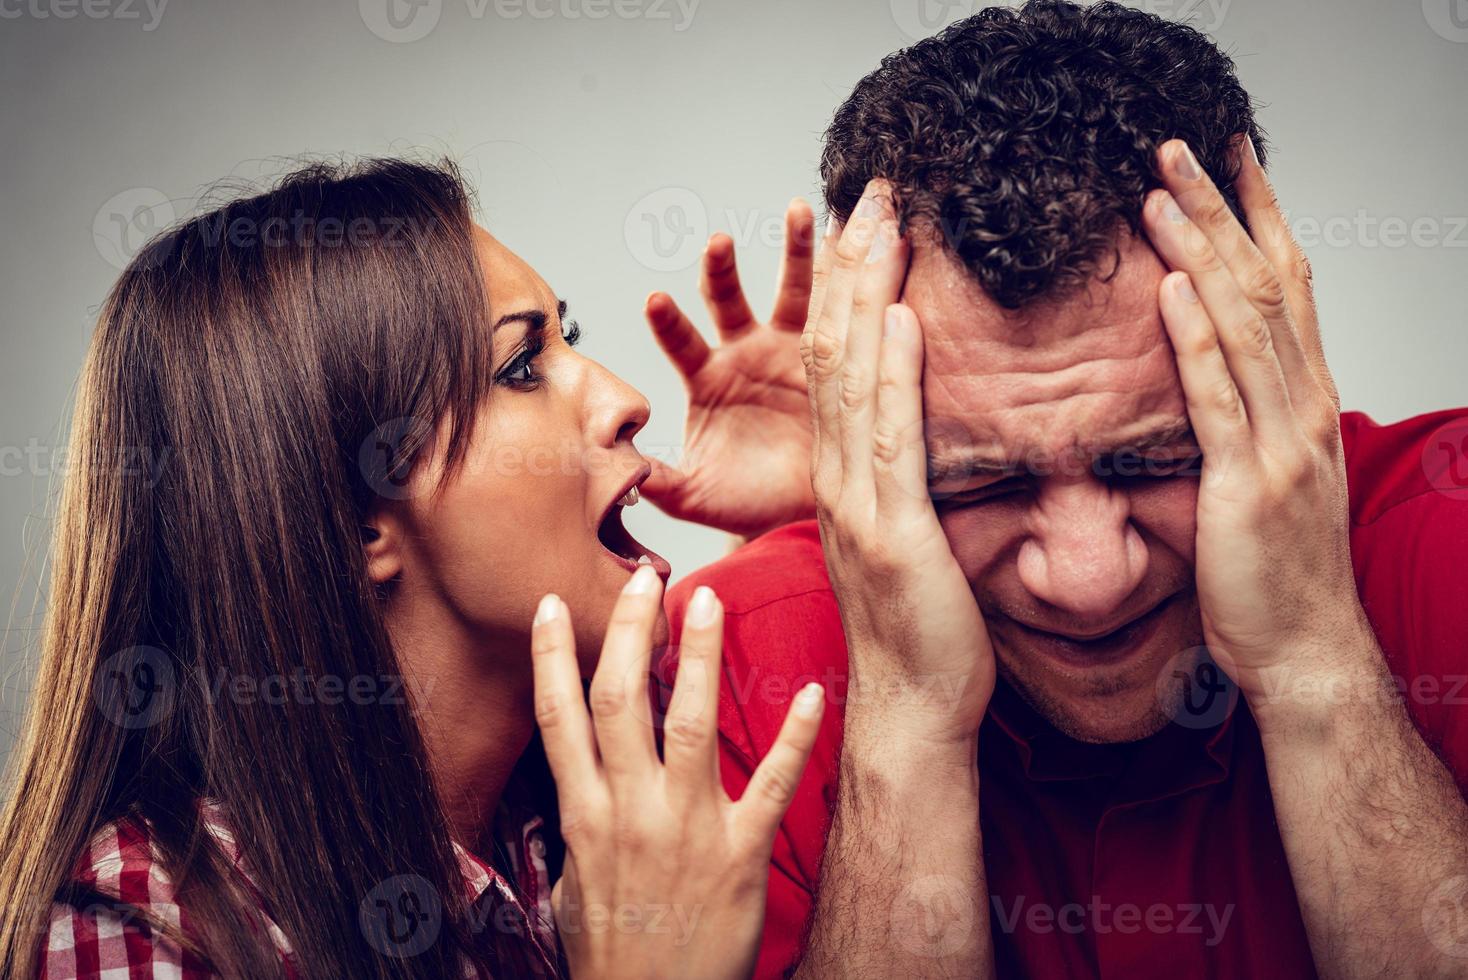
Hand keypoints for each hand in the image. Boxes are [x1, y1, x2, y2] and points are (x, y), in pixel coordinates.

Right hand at [530, 567, 823, 979]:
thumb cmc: (612, 952)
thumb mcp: (574, 882)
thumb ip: (579, 819)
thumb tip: (580, 772)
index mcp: (585, 815)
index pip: (560, 716)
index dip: (551, 654)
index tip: (551, 602)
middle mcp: (631, 810)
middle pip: (622, 699)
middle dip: (628, 629)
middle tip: (643, 576)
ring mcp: (688, 828)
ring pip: (690, 722)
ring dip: (698, 656)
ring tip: (705, 599)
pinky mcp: (742, 853)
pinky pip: (773, 783)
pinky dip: (794, 735)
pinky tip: (811, 691)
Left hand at [642, 200, 816, 537]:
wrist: (800, 510)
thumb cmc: (743, 501)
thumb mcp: (696, 496)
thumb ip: (658, 482)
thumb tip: (620, 472)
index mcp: (706, 380)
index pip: (681, 342)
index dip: (669, 322)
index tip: (656, 300)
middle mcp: (744, 353)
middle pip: (728, 300)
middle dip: (720, 270)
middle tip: (718, 242)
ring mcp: (788, 349)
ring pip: (790, 290)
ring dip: (797, 250)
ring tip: (800, 210)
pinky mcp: (832, 355)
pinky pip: (840, 311)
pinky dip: (849, 276)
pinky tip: (859, 239)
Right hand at [801, 181, 994, 749]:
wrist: (909, 707)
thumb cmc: (918, 632)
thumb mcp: (902, 543)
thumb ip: (901, 485)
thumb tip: (924, 443)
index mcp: (841, 477)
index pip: (839, 364)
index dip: (851, 291)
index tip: (871, 229)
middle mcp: (837, 479)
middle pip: (836, 352)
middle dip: (853, 268)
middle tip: (873, 194)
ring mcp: (856, 503)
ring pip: (854, 379)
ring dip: (869, 296)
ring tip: (882, 224)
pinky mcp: (888, 530)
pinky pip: (889, 436)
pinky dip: (896, 371)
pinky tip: (904, 315)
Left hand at [1141, 137, 1373, 707]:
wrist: (1304, 651)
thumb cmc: (1278, 570)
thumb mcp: (1272, 476)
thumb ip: (1252, 416)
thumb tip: (1221, 370)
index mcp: (1306, 401)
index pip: (1288, 286)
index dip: (1258, 218)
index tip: (1228, 163)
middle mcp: (1303, 408)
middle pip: (1266, 285)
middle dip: (1222, 211)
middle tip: (1180, 149)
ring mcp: (1280, 444)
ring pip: (1243, 326)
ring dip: (1199, 252)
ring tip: (1158, 194)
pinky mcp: (1246, 485)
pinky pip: (1218, 399)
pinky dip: (1194, 340)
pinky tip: (1168, 291)